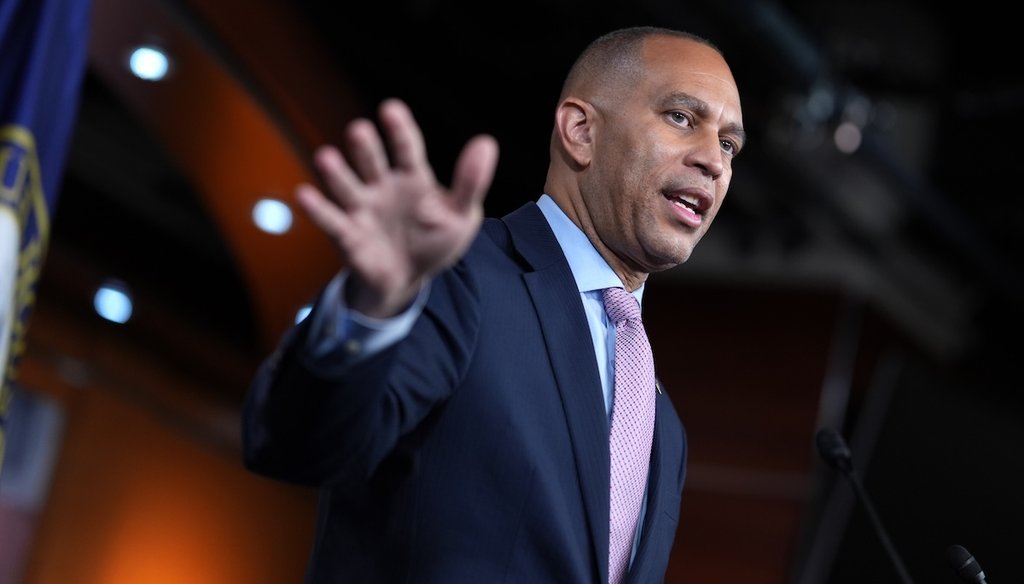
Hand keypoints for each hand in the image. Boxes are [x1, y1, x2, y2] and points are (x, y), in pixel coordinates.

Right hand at [295, 98, 498, 317]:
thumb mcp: (460, 215)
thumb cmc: (433, 241)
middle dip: (365, 147)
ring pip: (347, 185)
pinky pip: (330, 220)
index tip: (390, 109)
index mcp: (412, 178)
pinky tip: (306, 194)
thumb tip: (486, 142)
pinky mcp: (347, 234)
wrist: (407, 280)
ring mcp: (362, 208)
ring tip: (326, 157)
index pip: (406, 148)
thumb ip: (470, 182)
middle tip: (360, 131)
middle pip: (371, 161)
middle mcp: (382, 186)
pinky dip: (317, 208)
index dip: (399, 130)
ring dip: (336, 173)